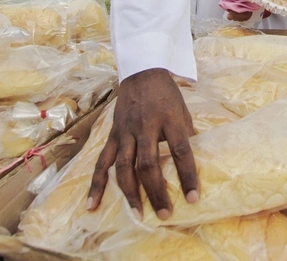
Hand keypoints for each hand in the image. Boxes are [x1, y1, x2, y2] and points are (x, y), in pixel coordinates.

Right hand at [86, 68, 197, 220]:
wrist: (142, 72)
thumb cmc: (166, 94)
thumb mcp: (183, 110)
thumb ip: (186, 135)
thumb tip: (192, 163)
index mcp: (169, 119)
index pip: (180, 151)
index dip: (187, 175)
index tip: (193, 198)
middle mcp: (145, 126)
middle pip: (149, 164)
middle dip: (157, 192)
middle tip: (165, 214)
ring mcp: (126, 132)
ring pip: (125, 167)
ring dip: (131, 193)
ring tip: (139, 213)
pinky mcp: (113, 135)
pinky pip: (102, 162)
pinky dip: (97, 184)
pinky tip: (93, 204)